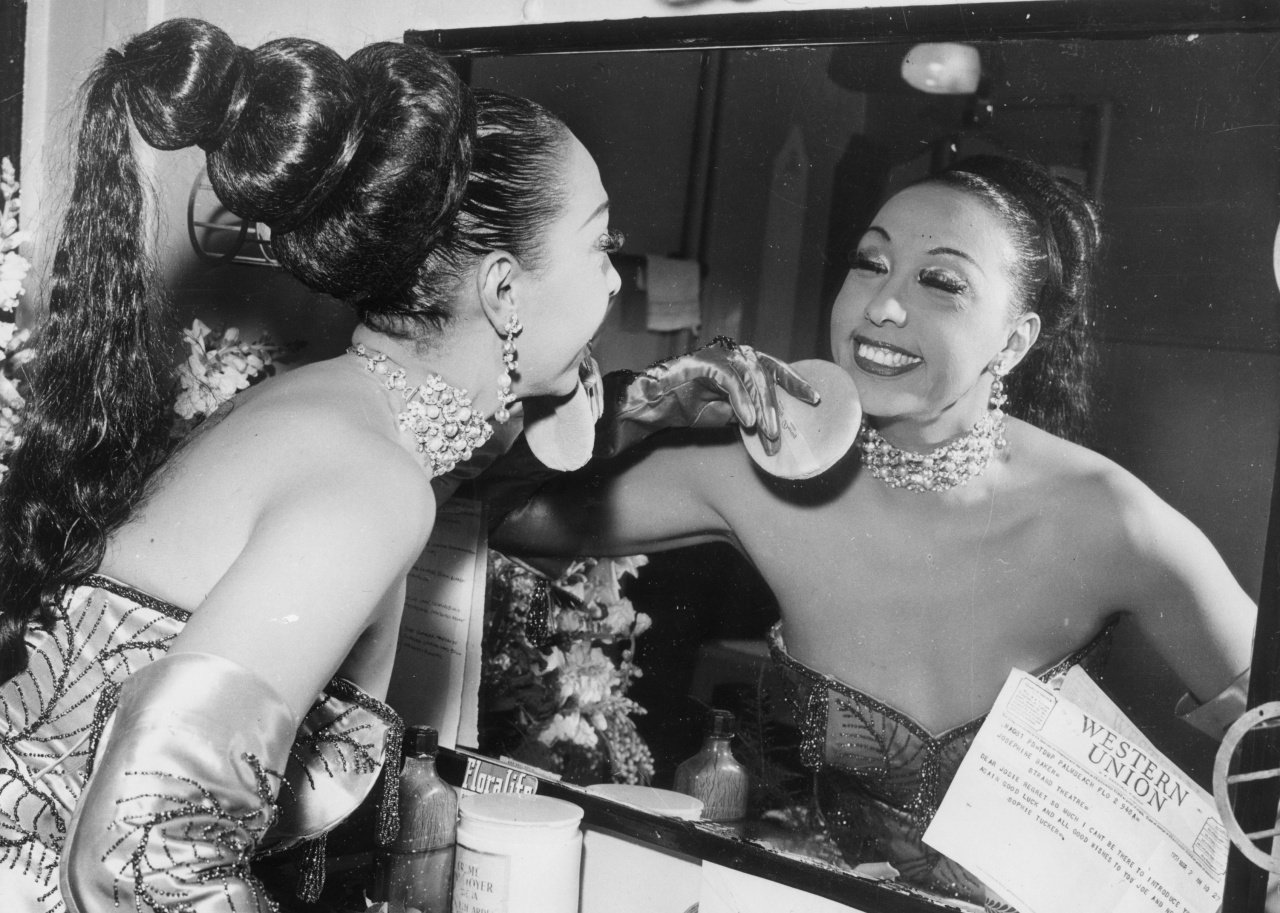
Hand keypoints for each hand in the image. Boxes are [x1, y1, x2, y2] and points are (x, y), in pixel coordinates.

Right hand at [597, 336, 820, 457]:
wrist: (647, 408)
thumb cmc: (685, 410)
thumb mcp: (726, 415)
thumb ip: (750, 414)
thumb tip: (776, 428)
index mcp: (740, 365)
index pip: (774, 369)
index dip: (796, 382)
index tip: (816, 400)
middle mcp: (731, 355)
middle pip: (767, 372)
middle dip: (780, 402)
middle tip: (785, 431)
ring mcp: (716, 356)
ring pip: (752, 374)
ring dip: (762, 406)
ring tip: (767, 433)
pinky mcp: (700, 362)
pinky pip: (729, 379)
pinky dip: (741, 400)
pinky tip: (747, 422)